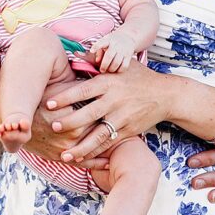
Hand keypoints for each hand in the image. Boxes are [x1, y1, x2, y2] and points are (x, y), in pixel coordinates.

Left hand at [44, 62, 167, 160]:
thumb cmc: (139, 77)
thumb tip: (74, 56)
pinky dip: (95, 152)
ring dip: (81, 146)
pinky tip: (81, 159)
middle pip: (88, 113)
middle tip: (52, 126)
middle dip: (69, 122)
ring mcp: (122, 117)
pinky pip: (109, 143)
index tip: (49, 103)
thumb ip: (97, 62)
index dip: (66, 96)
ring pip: (99, 134)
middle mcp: (115, 100)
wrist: (166, 94)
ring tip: (64, 155)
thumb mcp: (121, 65)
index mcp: (110, 82)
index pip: (84, 89)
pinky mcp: (128, 130)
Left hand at [88, 30, 136, 72]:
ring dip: (111, 69)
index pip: (101, 43)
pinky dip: (119, 70)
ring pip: (117, 63)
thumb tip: (97, 61)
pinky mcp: (129, 55)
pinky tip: (116, 69)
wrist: (127, 37)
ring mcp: (123, 50)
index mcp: (108, 40)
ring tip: (109, 70)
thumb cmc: (113, 41)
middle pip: (109, 56)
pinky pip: (124, 66)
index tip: (92, 51)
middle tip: (102, 70)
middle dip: (104, 65)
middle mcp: (116, 44)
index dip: (96, 47)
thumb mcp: (105, 42)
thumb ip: (99, 50)